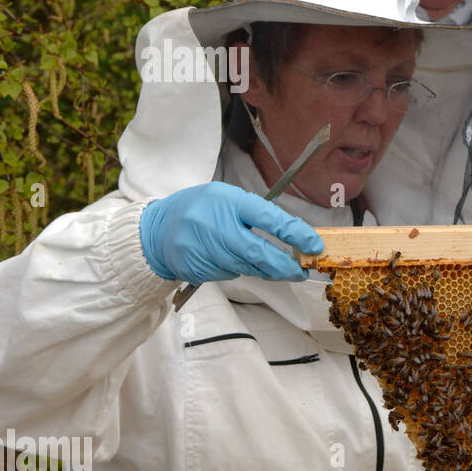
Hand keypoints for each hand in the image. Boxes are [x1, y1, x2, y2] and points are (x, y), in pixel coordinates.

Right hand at [139, 182, 323, 285]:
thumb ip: (257, 213)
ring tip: (275, 267)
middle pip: (260, 253)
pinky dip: (240, 269)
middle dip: (286, 266)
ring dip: (267, 270)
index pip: (269, 219)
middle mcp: (217, 226)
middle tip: (302, 271)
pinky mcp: (199, 269)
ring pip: (249, 267)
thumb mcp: (227, 198)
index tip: (315, 245)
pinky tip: (233, 259)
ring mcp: (206, 250)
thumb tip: (294, 234)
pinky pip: (231, 273)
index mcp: (228, 202)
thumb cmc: (200, 209)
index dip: (296, 233)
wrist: (157, 230)